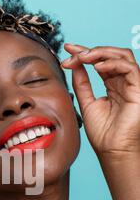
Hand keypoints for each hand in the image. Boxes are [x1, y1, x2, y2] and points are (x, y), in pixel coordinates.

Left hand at [61, 43, 139, 157]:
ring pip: (122, 56)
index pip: (100, 62)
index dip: (84, 52)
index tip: (67, 48)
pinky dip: (112, 63)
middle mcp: (124, 82)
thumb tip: (74, 65)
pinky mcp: (139, 90)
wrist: (112, 151)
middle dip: (90, 50)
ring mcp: (133, 85)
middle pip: (111, 55)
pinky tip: (97, 67)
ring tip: (83, 57)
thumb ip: (82, 83)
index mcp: (113, 85)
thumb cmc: (102, 133)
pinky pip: (129, 68)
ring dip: (100, 52)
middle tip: (72, 52)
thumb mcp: (86, 103)